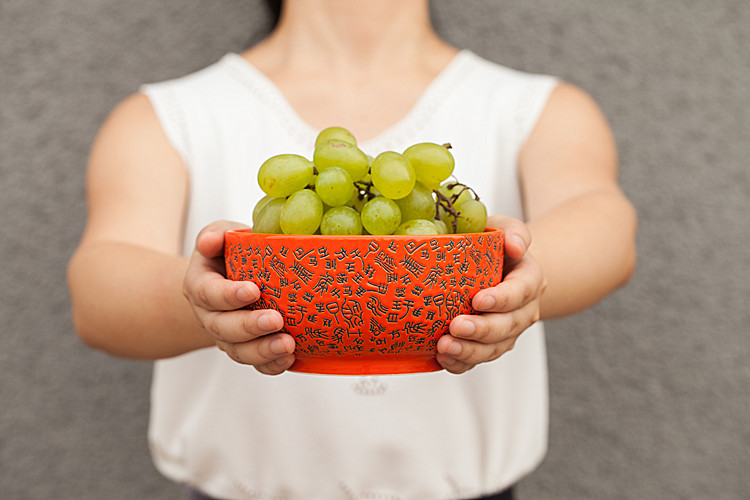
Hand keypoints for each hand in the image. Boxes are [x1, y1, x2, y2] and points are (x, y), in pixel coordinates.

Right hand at [182, 220, 294, 374]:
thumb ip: (216, 235)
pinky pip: (256, 364)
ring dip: (263, 350)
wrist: (227, 281)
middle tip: (275, 320)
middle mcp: (210, 316)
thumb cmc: (228, 254)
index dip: (229, 295)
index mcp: (201, 286)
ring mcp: (227, 337)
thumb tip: (210, 240)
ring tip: (287, 345)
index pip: (209, 293)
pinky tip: (290, 358)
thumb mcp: (220, 237)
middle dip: (250, 326)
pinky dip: (272, 365)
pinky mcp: (247, 349)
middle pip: (223, 328)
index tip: (253, 290)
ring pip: (239, 351)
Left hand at [437, 215, 545, 373]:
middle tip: (456, 327)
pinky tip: (443, 358)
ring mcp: (507, 331)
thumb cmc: (496, 245)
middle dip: (482, 330)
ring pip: (494, 348)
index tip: (478, 299)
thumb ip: (514, 232)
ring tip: (445, 347)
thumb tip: (515, 244)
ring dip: (470, 351)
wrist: (499, 268)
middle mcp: (523, 310)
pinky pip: (478, 360)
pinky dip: (461, 363)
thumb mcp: (505, 228)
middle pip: (508, 326)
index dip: (501, 299)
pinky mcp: (489, 345)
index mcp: (529, 280)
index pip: (521, 291)